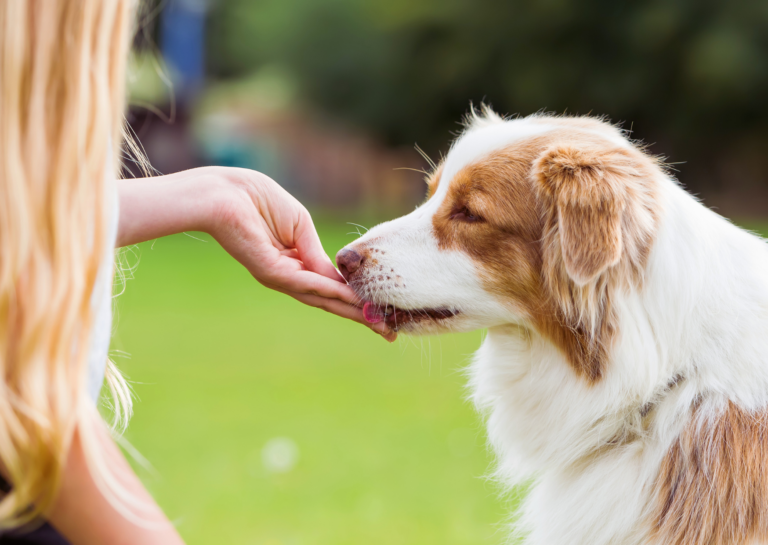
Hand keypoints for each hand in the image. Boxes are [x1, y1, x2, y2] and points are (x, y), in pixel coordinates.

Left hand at [117, 167, 395, 341]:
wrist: (224, 193)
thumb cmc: (257, 200)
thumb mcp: (300, 226)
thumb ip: (317, 252)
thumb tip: (338, 277)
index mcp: (295, 264)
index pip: (330, 287)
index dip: (357, 299)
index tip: (382, 312)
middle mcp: (288, 276)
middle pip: (329, 301)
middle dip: (360, 316)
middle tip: (389, 334)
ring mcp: (279, 276)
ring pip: (321, 298)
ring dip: (352, 310)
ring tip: (378, 323)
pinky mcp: (270, 272)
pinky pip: (307, 284)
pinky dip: (331, 291)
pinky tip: (352, 299)